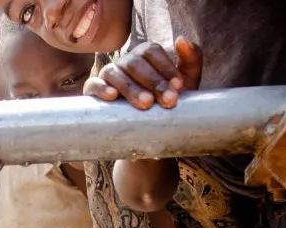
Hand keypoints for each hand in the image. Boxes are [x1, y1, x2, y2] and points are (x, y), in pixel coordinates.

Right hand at [86, 37, 201, 109]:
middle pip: (135, 62)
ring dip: (131, 88)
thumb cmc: (167, 101)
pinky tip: (113, 96)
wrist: (150, 129)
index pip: (152, 51)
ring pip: (116, 73)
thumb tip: (181, 39)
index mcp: (145, 55)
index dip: (165, 67)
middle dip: (153, 81)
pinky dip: (101, 88)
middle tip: (168, 100)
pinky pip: (94, 84)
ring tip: (146, 104)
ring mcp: (109, 74)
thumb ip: (191, 60)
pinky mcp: (94, 90)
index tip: (178, 86)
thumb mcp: (186, 82)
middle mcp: (126, 61)